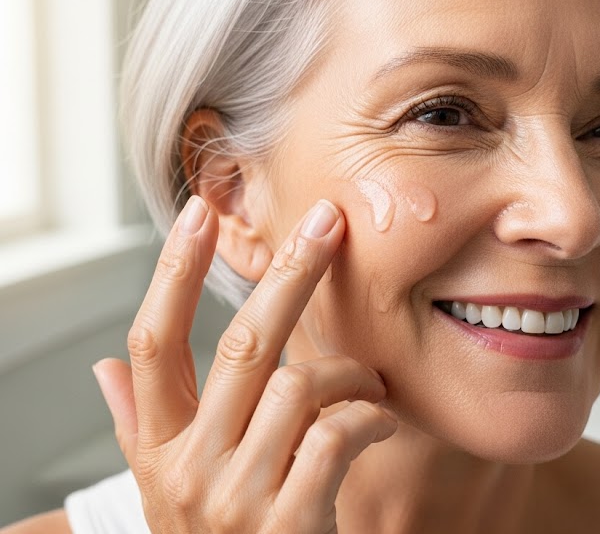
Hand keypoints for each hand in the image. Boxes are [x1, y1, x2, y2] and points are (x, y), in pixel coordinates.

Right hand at [92, 196, 396, 532]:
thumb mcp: (165, 491)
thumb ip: (137, 428)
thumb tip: (104, 368)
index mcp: (159, 450)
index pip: (152, 344)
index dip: (173, 274)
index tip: (200, 213)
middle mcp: (189, 469)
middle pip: (240, 346)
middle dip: (290, 275)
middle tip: (328, 224)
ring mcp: (237, 497)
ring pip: (301, 386)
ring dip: (348, 372)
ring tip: (367, 385)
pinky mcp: (290, 520)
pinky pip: (336, 435)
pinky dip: (368, 417)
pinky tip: (378, 421)